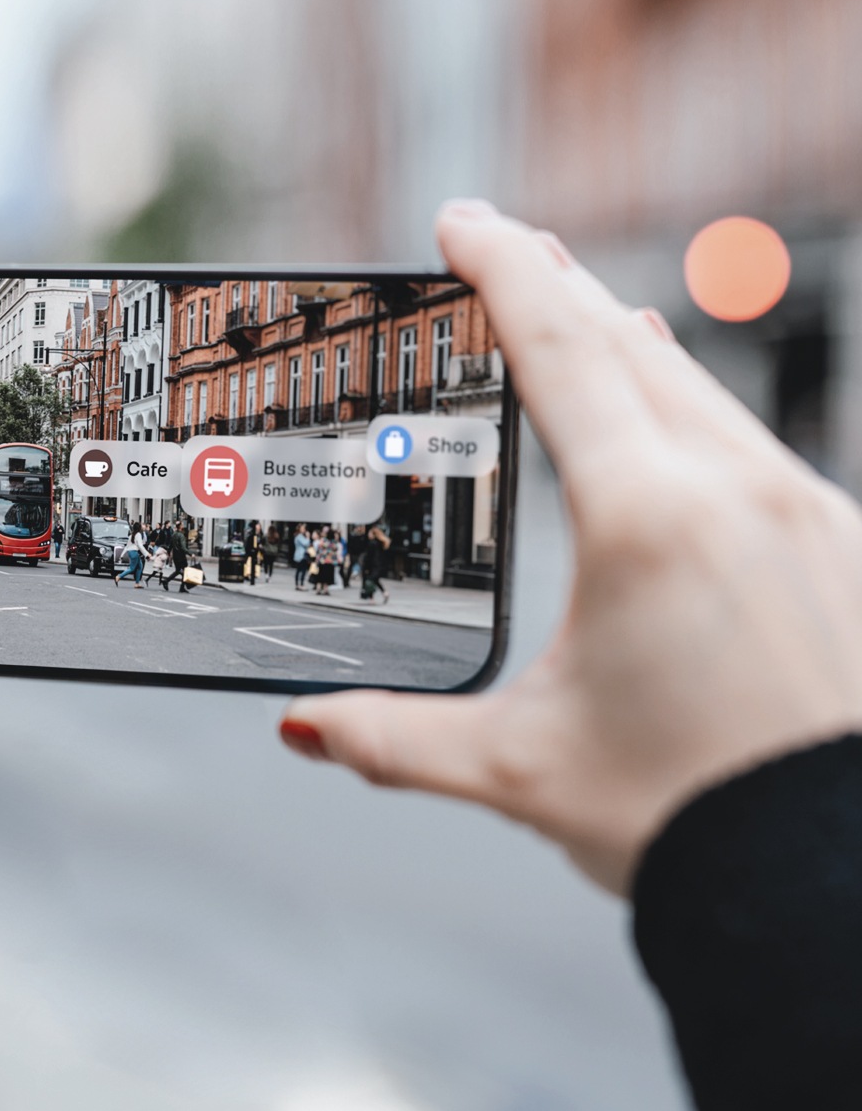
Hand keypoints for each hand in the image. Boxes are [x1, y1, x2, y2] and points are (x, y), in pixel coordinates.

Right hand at [279, 200, 861, 892]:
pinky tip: (677, 423)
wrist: (837, 889)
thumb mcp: (521, 766)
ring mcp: (810, 514)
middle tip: (503, 251)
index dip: (501, 268)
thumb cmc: (696, 822)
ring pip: (701, 391)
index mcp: (649, 519)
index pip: (560, 348)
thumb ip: (394, 737)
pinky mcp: (845, 550)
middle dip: (558, 290)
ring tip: (585, 317)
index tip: (461, 221)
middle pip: (632, 346)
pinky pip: (751, 445)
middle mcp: (740, 492)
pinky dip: (693, 410)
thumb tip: (302, 730)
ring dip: (630, 345)